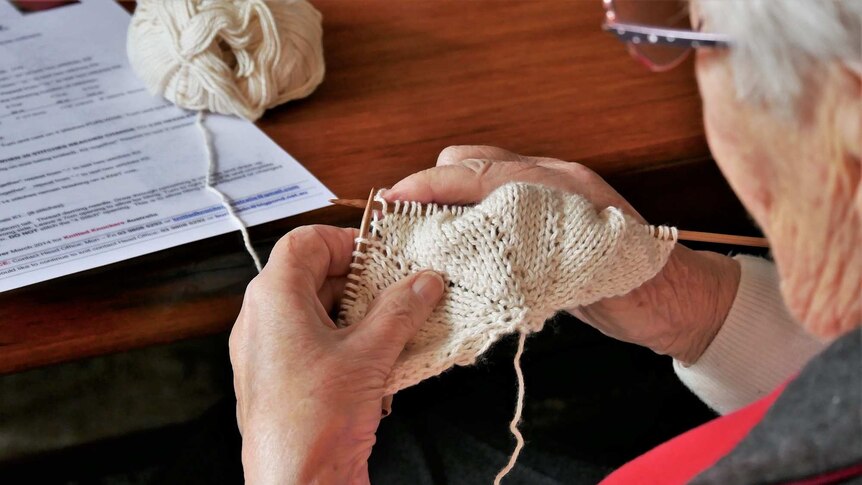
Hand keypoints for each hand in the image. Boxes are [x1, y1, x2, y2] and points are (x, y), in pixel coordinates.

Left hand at [229, 225, 444, 484]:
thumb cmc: (313, 421)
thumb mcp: (369, 353)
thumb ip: (400, 309)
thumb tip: (423, 281)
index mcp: (273, 297)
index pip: (306, 241)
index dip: (348, 242)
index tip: (385, 258)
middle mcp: (263, 320)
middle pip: (316, 277)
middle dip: (365, 284)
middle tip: (404, 293)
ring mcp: (271, 352)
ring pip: (321, 315)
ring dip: (363, 319)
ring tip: (400, 332)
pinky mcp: (283, 382)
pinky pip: (318, 347)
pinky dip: (351, 348)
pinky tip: (382, 369)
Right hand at [386, 145, 739, 363]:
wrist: (676, 300)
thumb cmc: (638, 289)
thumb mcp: (579, 275)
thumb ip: (524, 254)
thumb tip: (463, 247)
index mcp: (559, 184)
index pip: (480, 171)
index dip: (431, 185)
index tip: (394, 200)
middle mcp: (550, 180)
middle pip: (471, 162)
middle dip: (432, 185)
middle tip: (406, 223)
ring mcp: (547, 195)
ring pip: (478, 179)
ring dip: (446, 200)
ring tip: (422, 233)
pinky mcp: (544, 218)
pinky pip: (492, 201)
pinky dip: (466, 215)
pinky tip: (457, 244)